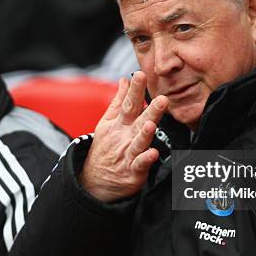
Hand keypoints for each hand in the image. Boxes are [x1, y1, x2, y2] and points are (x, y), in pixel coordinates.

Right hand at [79, 71, 168, 201]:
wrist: (94, 181)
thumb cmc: (105, 148)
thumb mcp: (107, 122)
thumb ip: (118, 100)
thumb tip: (125, 80)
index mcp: (119, 124)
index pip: (128, 103)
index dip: (135, 90)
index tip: (141, 74)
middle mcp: (124, 137)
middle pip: (138, 121)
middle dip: (150, 110)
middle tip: (161, 99)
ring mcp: (128, 154)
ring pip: (139, 142)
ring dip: (144, 134)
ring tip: (151, 125)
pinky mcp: (132, 172)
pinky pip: (139, 165)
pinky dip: (145, 160)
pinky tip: (152, 153)